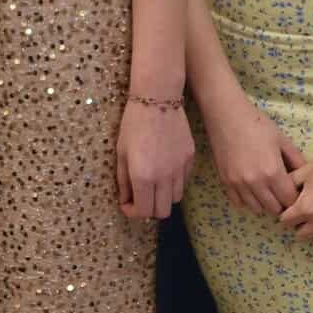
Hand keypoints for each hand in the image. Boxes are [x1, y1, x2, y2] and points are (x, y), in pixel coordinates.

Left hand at [117, 99, 194, 220]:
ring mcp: (180, 169)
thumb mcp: (121, 153)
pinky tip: (164, 168)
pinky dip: (173, 182)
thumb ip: (124, 181)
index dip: (133, 212)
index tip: (127, 203)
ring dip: (162, 196)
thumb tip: (126, 200)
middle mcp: (164, 178)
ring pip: (175, 198)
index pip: (143, 212)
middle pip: (162, 212)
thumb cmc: (133, 124)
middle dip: (149, 209)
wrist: (158, 99)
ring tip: (152, 182)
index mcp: (143, 177)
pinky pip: (183, 181)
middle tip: (139, 197)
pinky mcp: (190, 159)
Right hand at [200, 87, 305, 215]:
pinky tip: (252, 188)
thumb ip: (296, 160)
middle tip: (282, 192)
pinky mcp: (225, 182)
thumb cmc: (257, 124)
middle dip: (281, 203)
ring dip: (265, 203)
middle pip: (274, 209)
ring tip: (267, 190)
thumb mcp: (282, 140)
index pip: (289, 200)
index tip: (295, 192)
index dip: (295, 198)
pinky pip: (239, 203)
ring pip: (256, 209)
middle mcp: (255, 183)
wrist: (227, 116)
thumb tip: (305, 176)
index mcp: (273, 172)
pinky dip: (248, 200)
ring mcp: (238, 184)